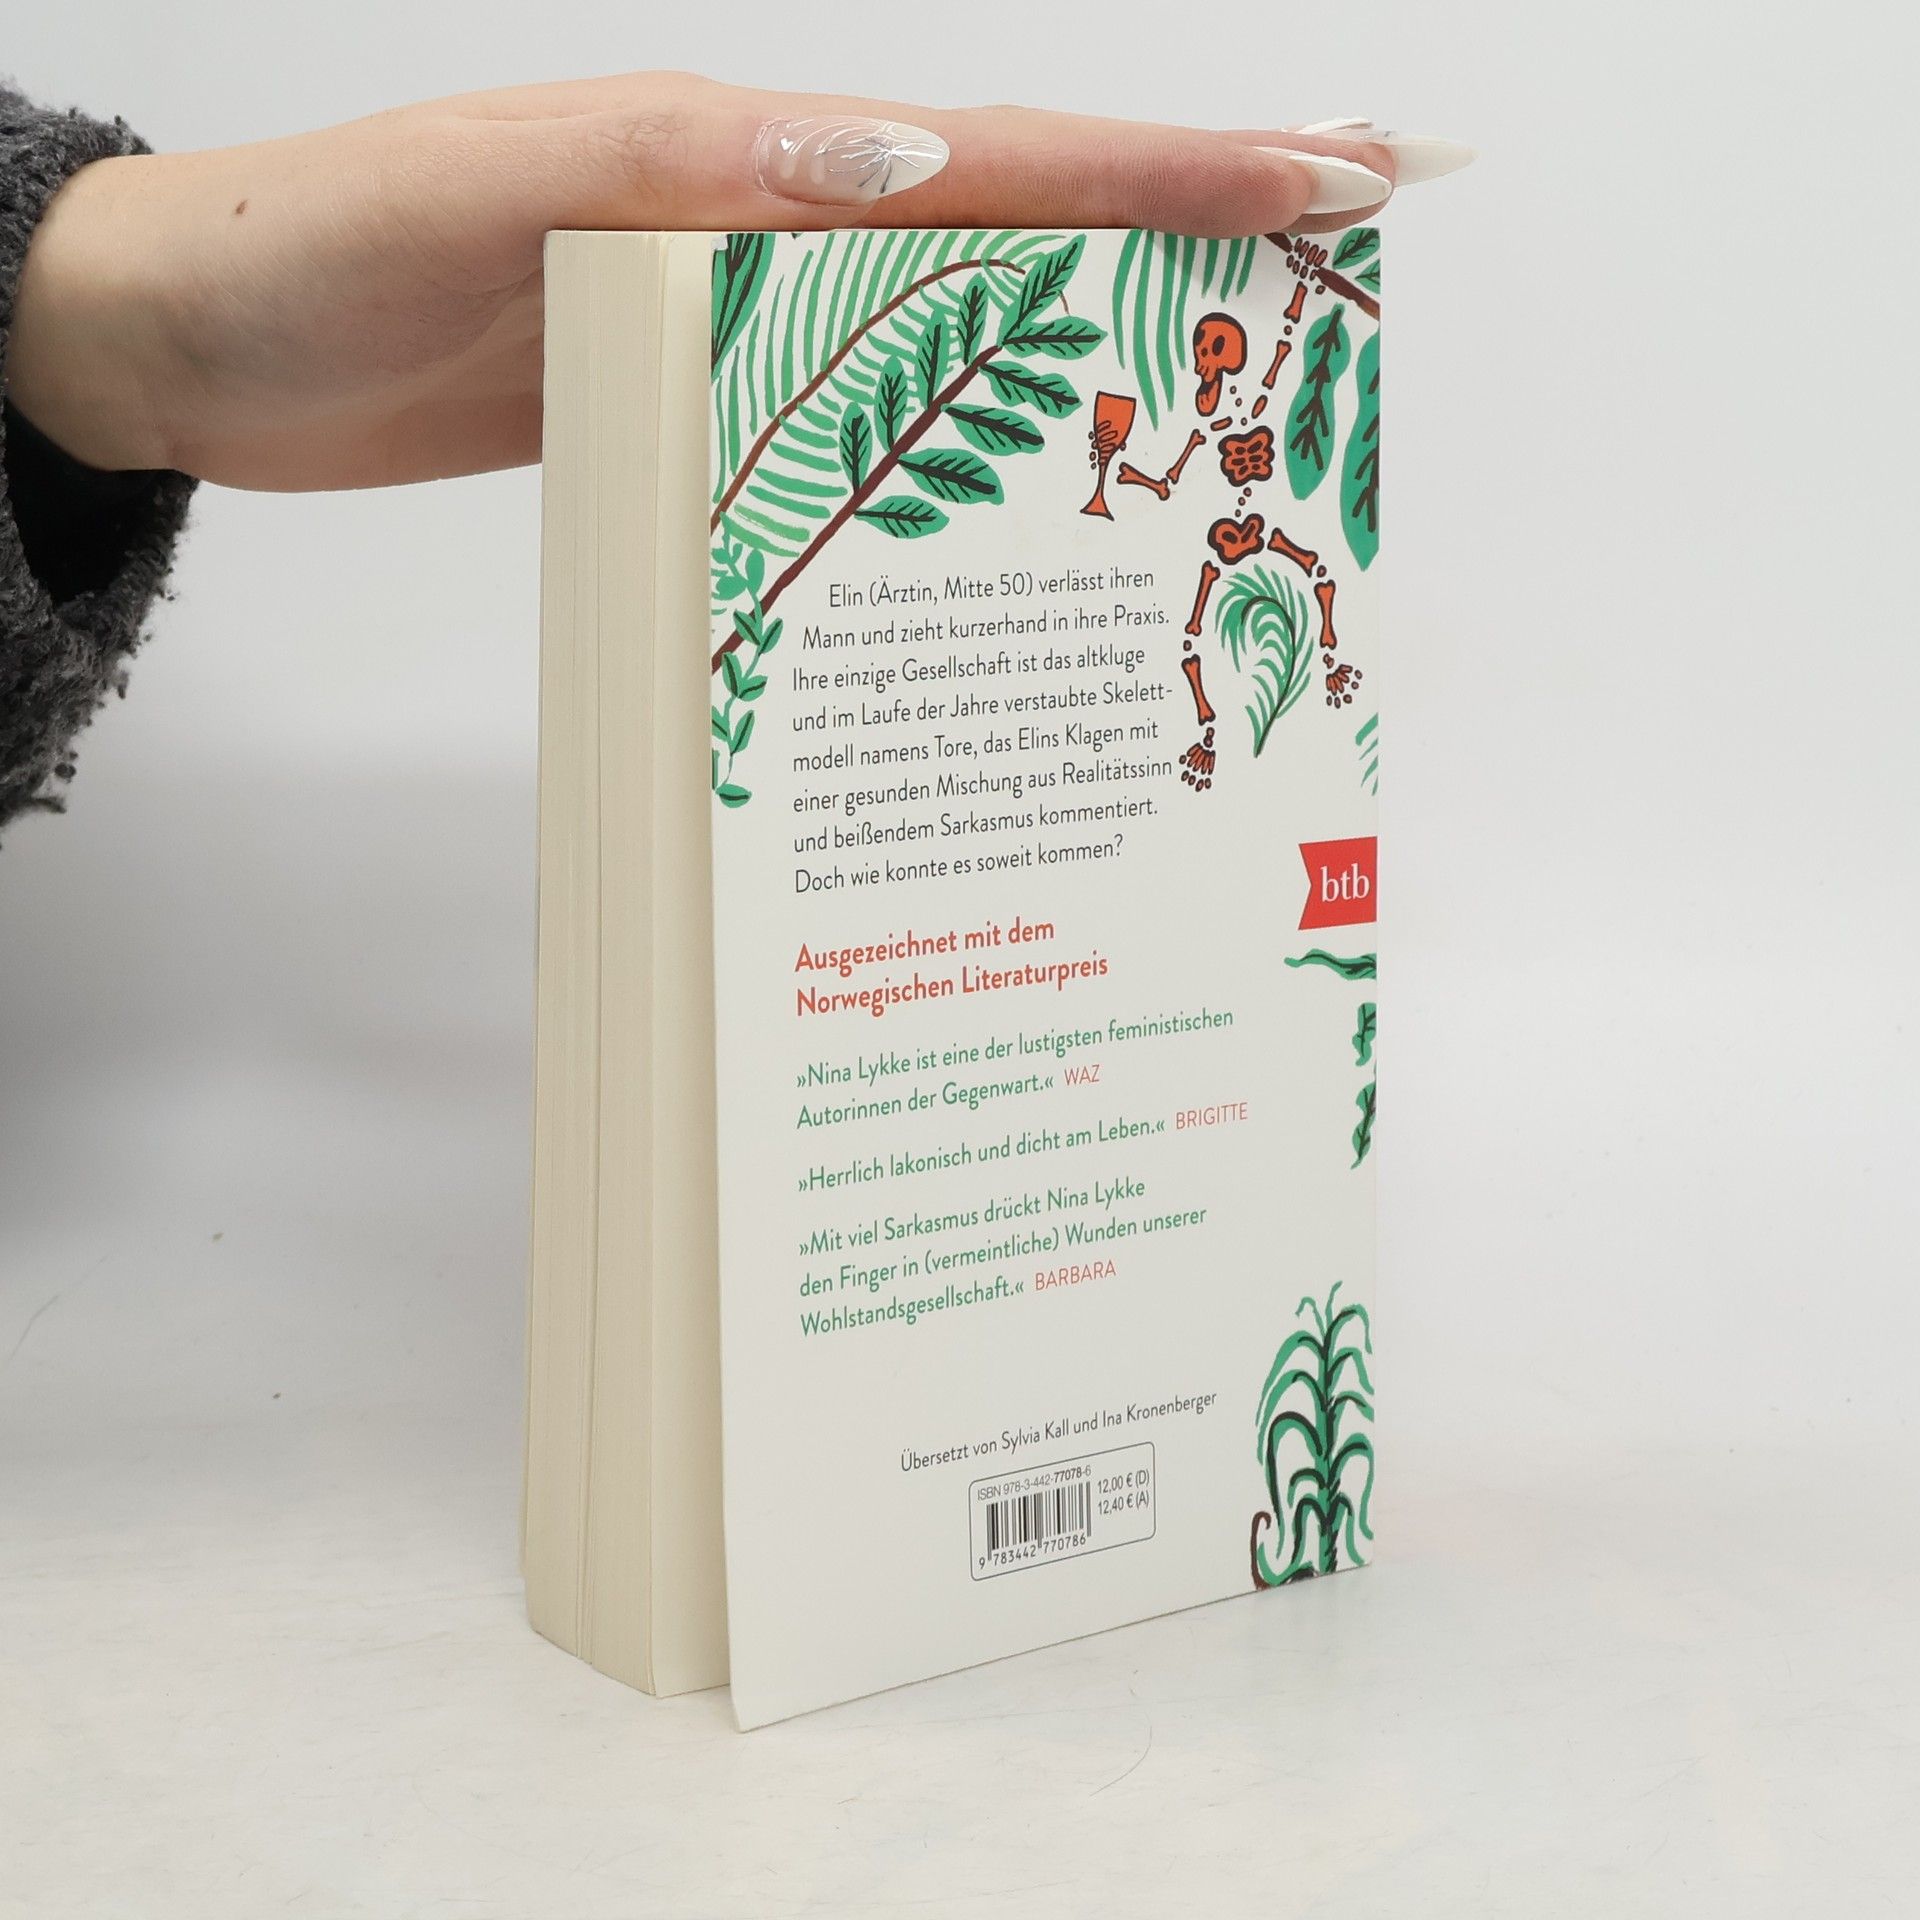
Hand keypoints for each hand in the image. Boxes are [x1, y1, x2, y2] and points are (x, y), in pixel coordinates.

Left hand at [4, 74, 1437, 491]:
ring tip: (1227, 416)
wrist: (204, 346)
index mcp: (752, 164)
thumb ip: (683, 168)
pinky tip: (1003, 512)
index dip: (1179, 164)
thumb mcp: (497, 182)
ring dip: (1097, 361)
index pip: (1010, 156)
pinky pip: (861, 431)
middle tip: (1342, 287)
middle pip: (1025, 237)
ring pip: (961, 340)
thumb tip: (895, 166)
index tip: (1337, 173)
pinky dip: (954, 458)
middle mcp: (772, 240)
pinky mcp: (698, 416)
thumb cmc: (319, 251)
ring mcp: (744, 332)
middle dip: (1192, 249)